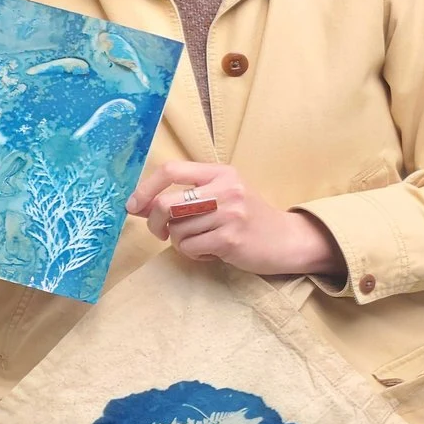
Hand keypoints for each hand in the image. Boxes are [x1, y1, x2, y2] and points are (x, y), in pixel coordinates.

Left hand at [127, 161, 342, 277]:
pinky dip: (194, 254)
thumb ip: (184, 198)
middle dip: (156, 223)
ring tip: (202, 242)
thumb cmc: (250, 218)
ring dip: (181, 242)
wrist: (288, 239)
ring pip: (177, 230)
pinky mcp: (231, 239)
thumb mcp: (221, 197)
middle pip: (167, 203)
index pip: (171, 170)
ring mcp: (230, 214)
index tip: (134, 206)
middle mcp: (226, 189)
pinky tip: (211, 252)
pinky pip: (190, 248)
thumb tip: (139, 206)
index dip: (146, 188)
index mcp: (221, 173)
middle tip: (162, 233)